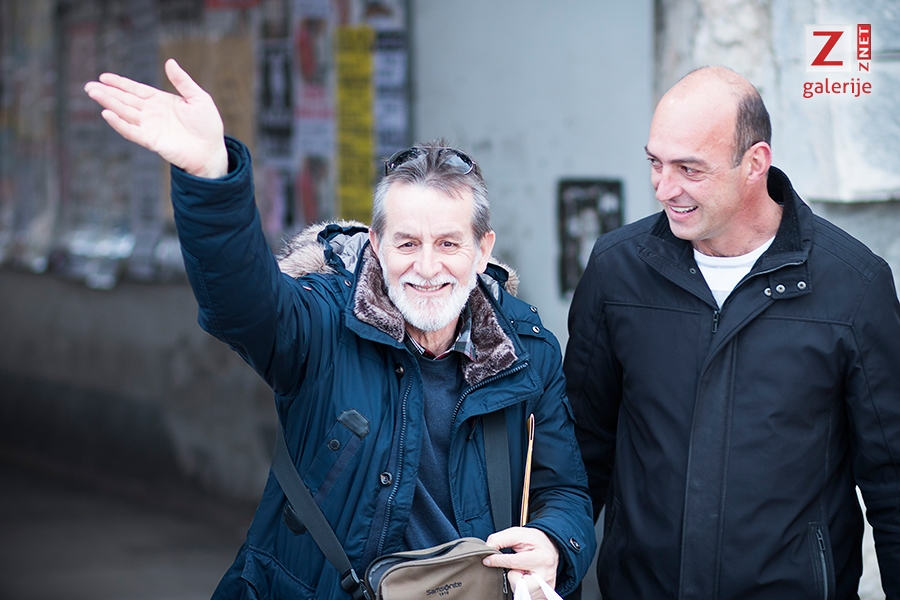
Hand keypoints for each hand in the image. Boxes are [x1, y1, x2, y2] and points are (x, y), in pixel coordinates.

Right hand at [83, 58, 227, 178]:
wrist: (211, 151)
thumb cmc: (208, 126)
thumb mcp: (198, 98)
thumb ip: (182, 81)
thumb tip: (170, 62)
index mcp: (161, 101)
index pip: (135, 90)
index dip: (120, 83)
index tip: (104, 77)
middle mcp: (152, 113)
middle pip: (125, 100)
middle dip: (107, 92)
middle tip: (89, 86)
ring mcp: (150, 127)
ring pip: (124, 113)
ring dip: (109, 103)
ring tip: (93, 93)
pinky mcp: (151, 140)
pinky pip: (132, 131)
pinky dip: (119, 123)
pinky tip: (107, 114)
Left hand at [483, 527, 559, 598]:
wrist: (550, 547)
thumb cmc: (533, 541)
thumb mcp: (517, 533)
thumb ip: (500, 539)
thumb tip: (487, 549)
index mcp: (542, 558)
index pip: (513, 562)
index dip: (497, 561)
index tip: (487, 560)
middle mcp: (546, 574)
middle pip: (517, 581)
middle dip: (512, 574)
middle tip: (517, 565)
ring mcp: (545, 586)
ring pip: (519, 589)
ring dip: (516, 580)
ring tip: (523, 570)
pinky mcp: (543, 593)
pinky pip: (524, 594)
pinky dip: (521, 585)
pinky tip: (526, 577)